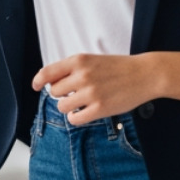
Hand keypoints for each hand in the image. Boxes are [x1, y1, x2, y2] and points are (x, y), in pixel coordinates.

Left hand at [31, 53, 159, 125]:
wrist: (144, 74)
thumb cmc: (118, 67)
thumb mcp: (92, 60)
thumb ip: (72, 69)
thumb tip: (51, 83)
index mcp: (78, 60)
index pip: (48, 72)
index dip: (38, 81)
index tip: (35, 86)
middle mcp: (82, 75)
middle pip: (54, 91)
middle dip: (60, 94)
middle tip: (73, 94)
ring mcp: (91, 93)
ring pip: (62, 106)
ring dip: (67, 107)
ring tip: (79, 104)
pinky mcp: (100, 109)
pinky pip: (75, 119)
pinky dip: (75, 118)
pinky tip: (82, 113)